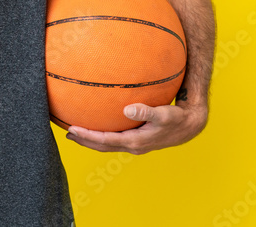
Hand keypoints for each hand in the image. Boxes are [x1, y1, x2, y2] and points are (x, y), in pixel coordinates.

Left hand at [64, 102, 207, 154]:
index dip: (87, 136)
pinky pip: (114, 138)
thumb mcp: (164, 114)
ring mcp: (134, 143)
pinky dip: (102, 134)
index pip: (105, 141)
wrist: (189, 125)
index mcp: (135, 142)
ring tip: (75, 132)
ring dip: (90, 139)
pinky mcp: (136, 139)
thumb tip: (128, 109)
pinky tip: (97, 123)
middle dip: (84, 140)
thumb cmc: (177, 118)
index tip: (72, 130)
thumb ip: (147, 111)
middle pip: (102, 145)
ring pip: (107, 144)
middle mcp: (132, 145)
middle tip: (66, 133)